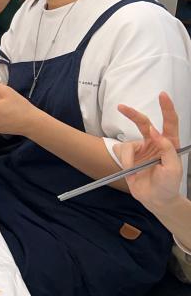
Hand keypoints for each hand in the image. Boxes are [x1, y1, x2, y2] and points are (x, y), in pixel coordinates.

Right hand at [114, 93, 182, 210]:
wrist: (155, 200)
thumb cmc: (168, 185)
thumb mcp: (173, 169)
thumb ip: (167, 149)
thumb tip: (154, 132)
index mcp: (170, 144)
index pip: (170, 122)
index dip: (167, 108)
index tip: (162, 95)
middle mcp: (155, 143)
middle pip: (143, 123)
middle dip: (132, 114)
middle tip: (120, 107)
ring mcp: (141, 149)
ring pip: (128, 144)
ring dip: (129, 158)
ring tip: (133, 171)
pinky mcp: (129, 157)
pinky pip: (121, 153)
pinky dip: (124, 162)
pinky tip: (129, 172)